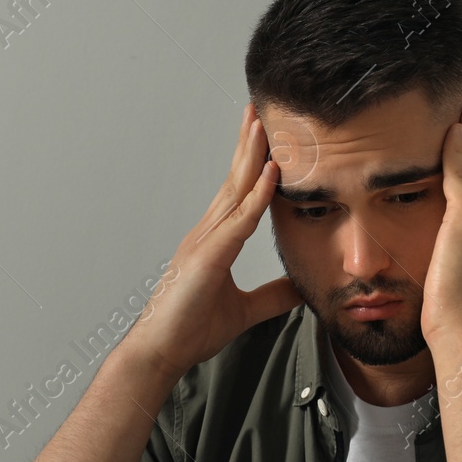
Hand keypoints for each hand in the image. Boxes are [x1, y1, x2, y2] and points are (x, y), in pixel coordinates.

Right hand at [120, 102, 303, 382]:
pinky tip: (272, 174)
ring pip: (234, 189)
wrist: (160, 352)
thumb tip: (301, 286)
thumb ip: (272, 295)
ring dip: (252, 155)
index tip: (267, 136)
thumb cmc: (190, 331)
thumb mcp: (245, 310)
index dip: (253, 163)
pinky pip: (239, 220)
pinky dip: (257, 195)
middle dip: (249, 144)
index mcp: (214, 241)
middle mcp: (206, 233)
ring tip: (264, 123)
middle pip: (234, 179)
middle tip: (261, 109)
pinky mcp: (207, 257)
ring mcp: (204, 241)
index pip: (238, 193)